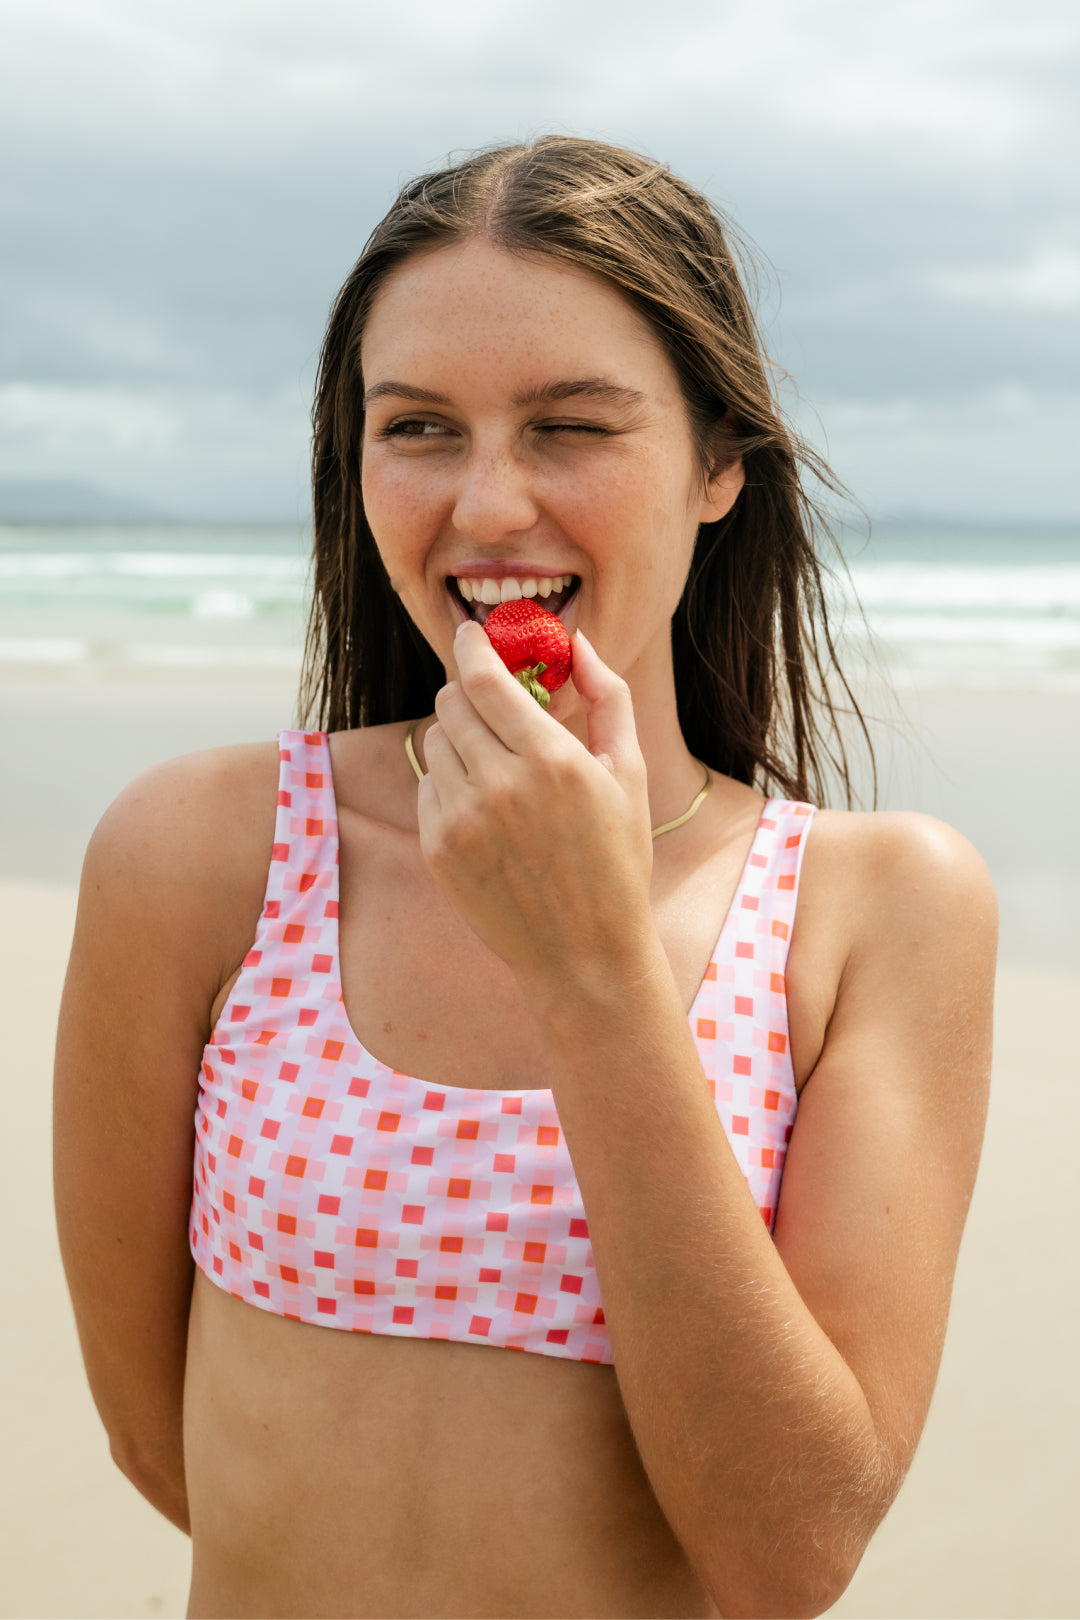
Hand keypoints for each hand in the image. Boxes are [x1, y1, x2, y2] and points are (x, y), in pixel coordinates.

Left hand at [416, 620, 655, 994]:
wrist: (585, 953)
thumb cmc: (617, 859)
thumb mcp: (628, 774)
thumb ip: (608, 696)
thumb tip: (579, 642)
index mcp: (552, 759)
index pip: (482, 678)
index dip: (470, 645)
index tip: (469, 633)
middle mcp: (500, 785)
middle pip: (451, 702)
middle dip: (469, 694)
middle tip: (492, 707)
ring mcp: (462, 820)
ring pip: (435, 742)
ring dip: (459, 739)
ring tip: (497, 769)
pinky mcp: (438, 849)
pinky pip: (427, 788)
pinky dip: (450, 785)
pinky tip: (487, 811)